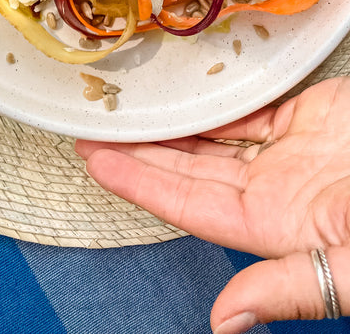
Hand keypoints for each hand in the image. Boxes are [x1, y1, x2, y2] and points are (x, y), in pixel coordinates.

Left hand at [76, 77, 349, 332]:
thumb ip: (293, 289)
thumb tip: (224, 324)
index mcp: (278, 227)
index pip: (190, 204)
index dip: (141, 182)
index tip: (95, 159)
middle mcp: (276, 189)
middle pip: (191, 167)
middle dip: (141, 149)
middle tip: (89, 124)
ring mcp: (292, 150)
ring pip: (215, 134)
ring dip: (172, 122)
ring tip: (125, 105)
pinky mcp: (311, 114)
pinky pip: (250, 106)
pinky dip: (216, 98)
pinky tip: (184, 90)